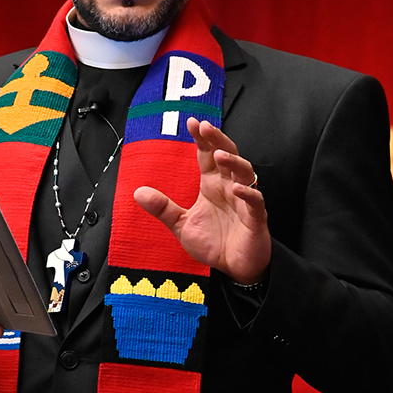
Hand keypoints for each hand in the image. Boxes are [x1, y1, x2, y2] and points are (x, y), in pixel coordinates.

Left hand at [133, 118, 270, 283]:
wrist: (234, 269)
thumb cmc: (214, 243)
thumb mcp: (182, 225)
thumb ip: (163, 208)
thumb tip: (137, 192)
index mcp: (213, 185)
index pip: (207, 156)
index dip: (202, 139)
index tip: (192, 123)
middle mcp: (230, 188)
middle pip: (228, 156)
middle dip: (218, 140)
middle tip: (206, 127)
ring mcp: (244, 202)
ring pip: (245, 174)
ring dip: (233, 162)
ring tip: (219, 154)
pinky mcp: (255, 219)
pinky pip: (255, 203)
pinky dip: (249, 194)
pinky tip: (238, 189)